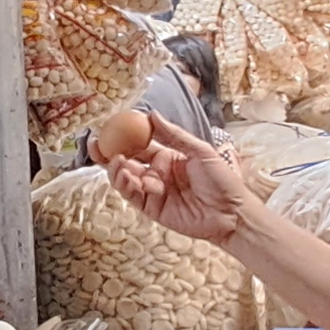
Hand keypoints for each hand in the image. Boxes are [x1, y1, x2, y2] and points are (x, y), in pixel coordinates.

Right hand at [108, 118, 261, 247]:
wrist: (232, 214)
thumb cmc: (223, 182)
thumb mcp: (201, 151)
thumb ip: (174, 135)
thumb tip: (152, 116)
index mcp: (169, 156)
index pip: (140, 144)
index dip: (123, 137)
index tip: (109, 130)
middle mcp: (158, 173)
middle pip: (128, 161)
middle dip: (110, 154)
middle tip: (97, 146)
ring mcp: (154, 192)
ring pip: (127, 179)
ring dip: (119, 170)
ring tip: (119, 164)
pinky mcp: (152, 209)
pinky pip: (133, 196)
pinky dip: (126, 186)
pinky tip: (127, 177)